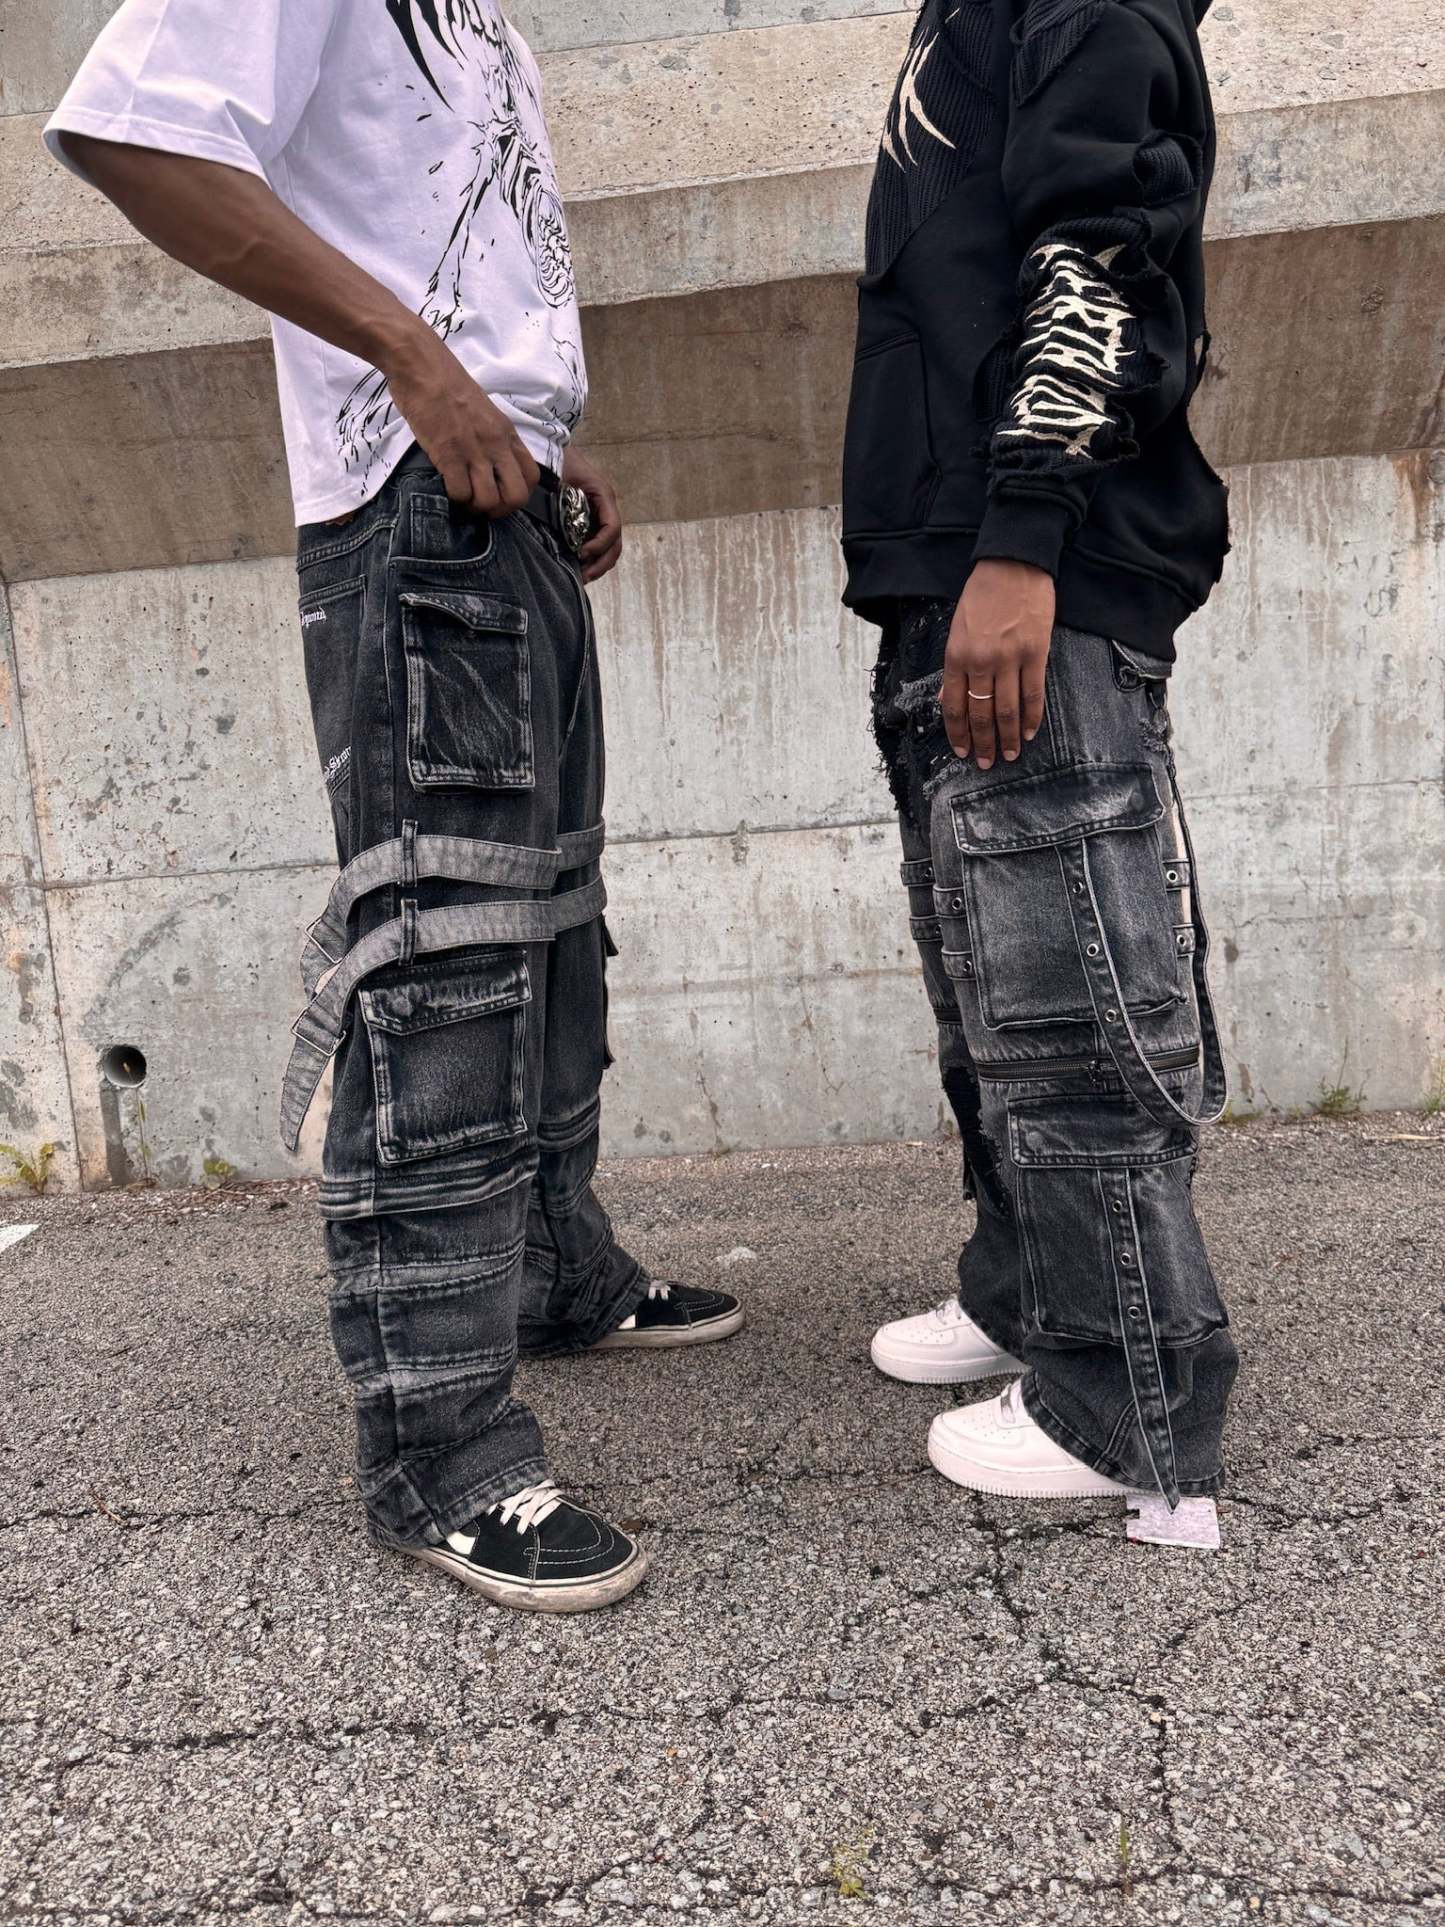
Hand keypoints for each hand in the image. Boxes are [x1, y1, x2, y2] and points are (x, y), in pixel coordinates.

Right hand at [384, 325, 539, 517]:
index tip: (499, 493)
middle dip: (500, 510)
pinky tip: (446, 485)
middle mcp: (496, 445)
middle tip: (481, 505)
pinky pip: (460, 492)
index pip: (532, 477)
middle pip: (517, 496)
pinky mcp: (448, 454)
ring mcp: (474, 450)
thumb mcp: (484, 411)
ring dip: (475, 506)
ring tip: (462, 497)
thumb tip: (490, 463)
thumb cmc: (447, 384)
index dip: (518, 493)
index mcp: (507, 434)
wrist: (421, 364)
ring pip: (489, 500)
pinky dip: (454, 498)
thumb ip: (492, 437)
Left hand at [563, 445, 623, 583]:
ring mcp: (602, 515)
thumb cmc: (558, 461)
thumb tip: (561, 529)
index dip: (600, 544)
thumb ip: (564, 499)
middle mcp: (607, 507)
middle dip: (601, 562)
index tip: (581, 553)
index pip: (612, 527)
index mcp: (604, 495)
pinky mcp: (593, 521)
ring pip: (611, 547)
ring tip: (583, 577)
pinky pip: (600, 544)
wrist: (554, 449)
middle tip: (584, 576)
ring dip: (599, 565)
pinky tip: (580, 568)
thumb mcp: (561, 476)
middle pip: (615, 543)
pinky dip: (594, 559)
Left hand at [941, 559, 1054, 768]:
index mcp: (956, 656)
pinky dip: (1032, 717)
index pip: (955, 706)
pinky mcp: (1036, 652)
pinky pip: (1034, 693)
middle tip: (987, 763)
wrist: (1013, 564)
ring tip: (1011, 755)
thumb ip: (954, 666)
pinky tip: (1031, 732)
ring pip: (1007, 709)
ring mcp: (1010, 658)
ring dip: (1008, 737)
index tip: (962, 752)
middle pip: (981, 713)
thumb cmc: (982, 594)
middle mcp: (980, 661)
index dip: (958, 733)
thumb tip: (949, 699)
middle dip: (983, 743)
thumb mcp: (956, 628)